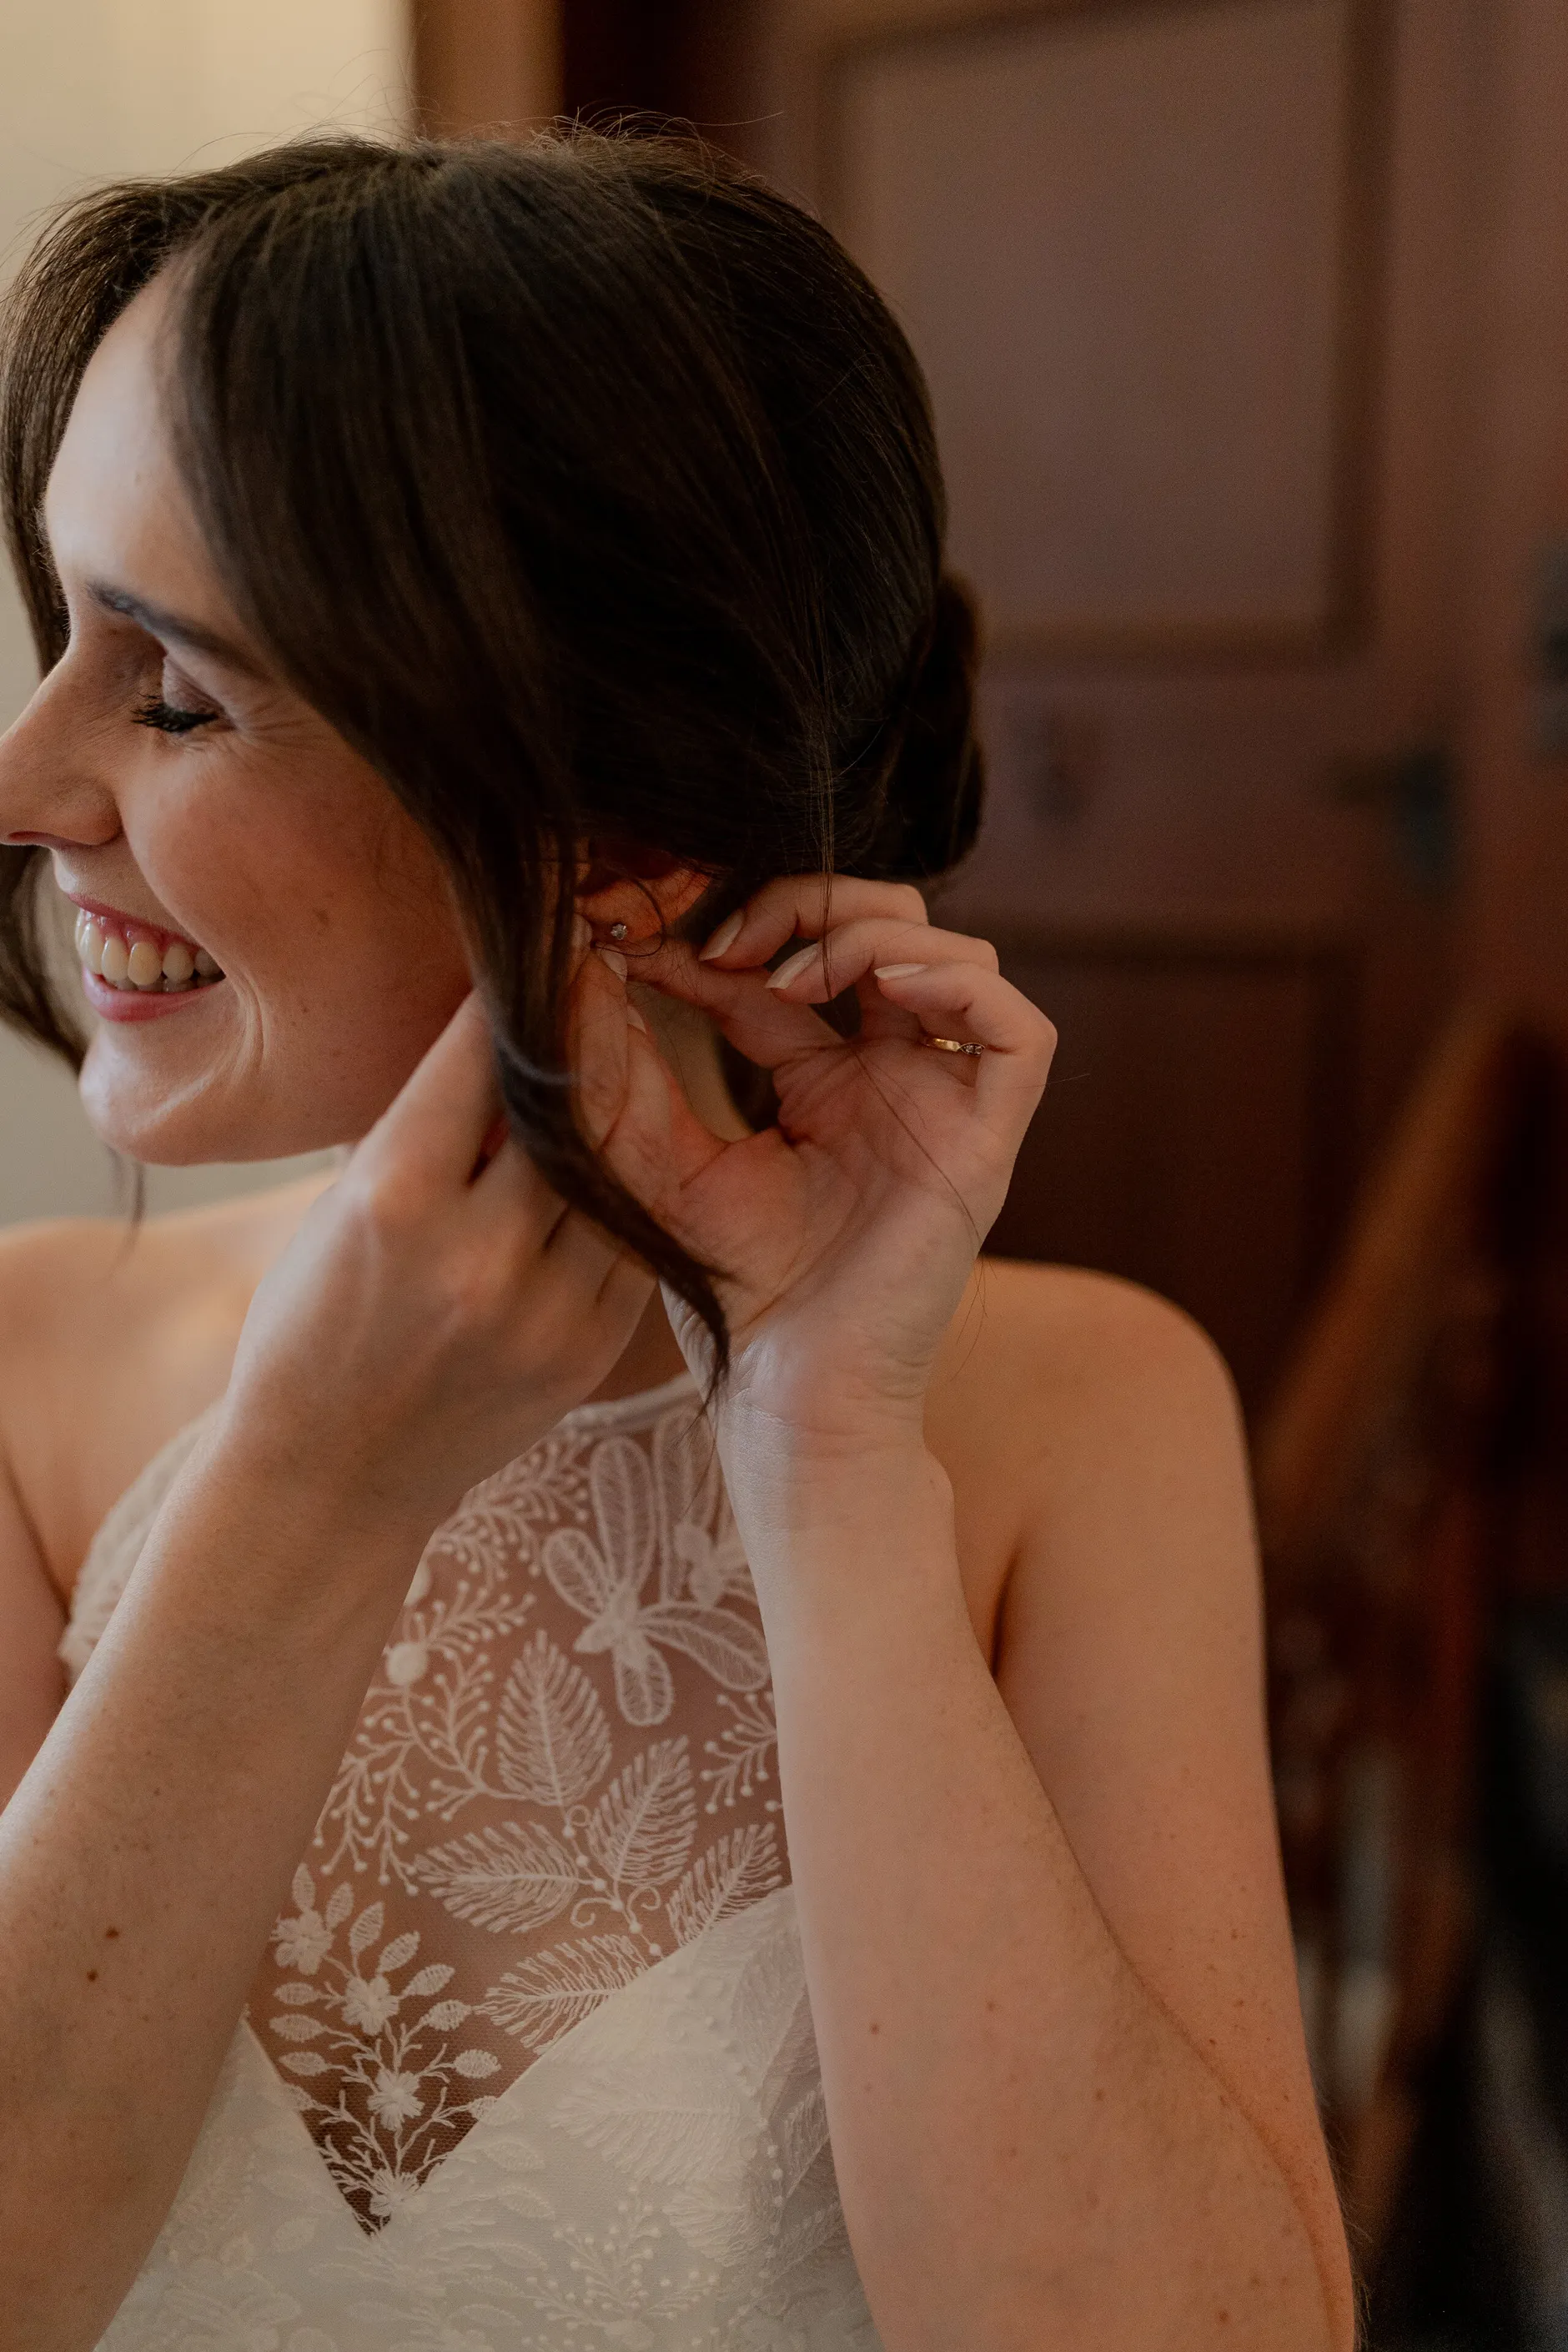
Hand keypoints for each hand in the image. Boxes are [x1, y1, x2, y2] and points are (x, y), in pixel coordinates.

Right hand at [221, 940, 656, 1532]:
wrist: (332, 1474)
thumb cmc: (315, 1319)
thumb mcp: (342, 1202)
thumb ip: (423, 1121)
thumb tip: (500, 1019)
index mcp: (393, 1197)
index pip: (481, 1056)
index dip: (522, 988)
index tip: (551, 940)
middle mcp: (475, 1253)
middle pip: (570, 1105)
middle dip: (589, 1034)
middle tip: (606, 979)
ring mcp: (543, 1311)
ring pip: (618, 1171)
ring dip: (621, 1109)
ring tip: (622, 1058)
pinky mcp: (588, 1354)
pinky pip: (635, 1243)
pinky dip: (627, 1194)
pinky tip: (621, 1159)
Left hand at [607, 878, 1055, 1451]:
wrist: (783, 1397)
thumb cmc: (728, 1297)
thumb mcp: (656, 1161)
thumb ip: (624, 1070)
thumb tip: (579, 966)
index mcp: (824, 1082)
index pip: (788, 963)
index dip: (723, 930)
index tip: (642, 937)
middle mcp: (893, 1080)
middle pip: (888, 926)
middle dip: (807, 903)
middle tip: (726, 941)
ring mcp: (944, 1107)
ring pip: (957, 954)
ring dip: (869, 933)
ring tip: (787, 976)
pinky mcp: (985, 1144)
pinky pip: (1019, 1031)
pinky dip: (957, 981)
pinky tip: (876, 988)